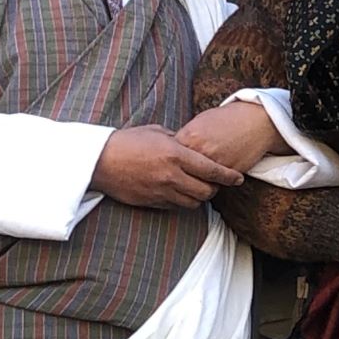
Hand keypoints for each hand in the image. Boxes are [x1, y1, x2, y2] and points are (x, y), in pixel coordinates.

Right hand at [93, 124, 243, 209]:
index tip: (238, 179)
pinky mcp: (151, 202)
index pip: (212, 170)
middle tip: (215, 184)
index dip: (228, 176)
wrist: (100, 161)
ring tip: (198, 189)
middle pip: (206, 192)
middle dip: (214, 189)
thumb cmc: (127, 141)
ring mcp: (161, 191)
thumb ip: (178, 139)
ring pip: (192, 203)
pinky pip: (174, 206)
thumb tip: (193, 144)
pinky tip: (178, 192)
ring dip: (198, 198)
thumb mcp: (156, 132)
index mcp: (176, 155)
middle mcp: (171, 175)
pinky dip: (181, 201)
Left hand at [176, 101, 278, 174]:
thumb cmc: (229, 118)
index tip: (174, 164)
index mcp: (188, 136)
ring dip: (197, 182)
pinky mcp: (227, 172)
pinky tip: (214, 178)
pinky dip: (213, 183)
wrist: (255, 121)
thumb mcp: (201, 121)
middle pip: (181, 172)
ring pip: (197, 181)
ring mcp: (213, 162)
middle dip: (182, 175)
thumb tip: (175, 147)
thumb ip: (186, 136)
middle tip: (184, 175)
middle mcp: (198, 150)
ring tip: (199, 179)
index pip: (170, 157)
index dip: (172, 162)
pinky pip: (214, 183)